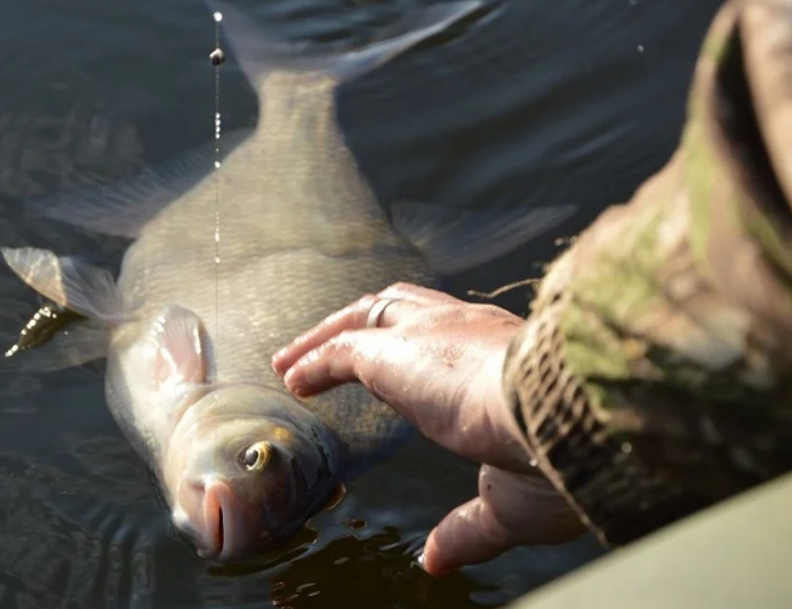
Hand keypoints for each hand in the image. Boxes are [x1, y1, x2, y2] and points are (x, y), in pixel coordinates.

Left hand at [271, 282, 585, 574]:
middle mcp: (469, 331)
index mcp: (506, 356)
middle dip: (362, 324)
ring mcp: (434, 335)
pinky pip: (345, 349)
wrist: (575, 417)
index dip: (415, 348)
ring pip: (370, 316)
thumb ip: (467, 528)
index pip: (452, 336)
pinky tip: (293, 378)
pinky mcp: (399, 353)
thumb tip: (435, 559)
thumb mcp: (511, 504)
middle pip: (403, 308)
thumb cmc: (562, 460)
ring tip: (291, 363)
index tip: (392, 370)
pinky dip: (315, 360)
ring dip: (326, 337)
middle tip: (326, 350)